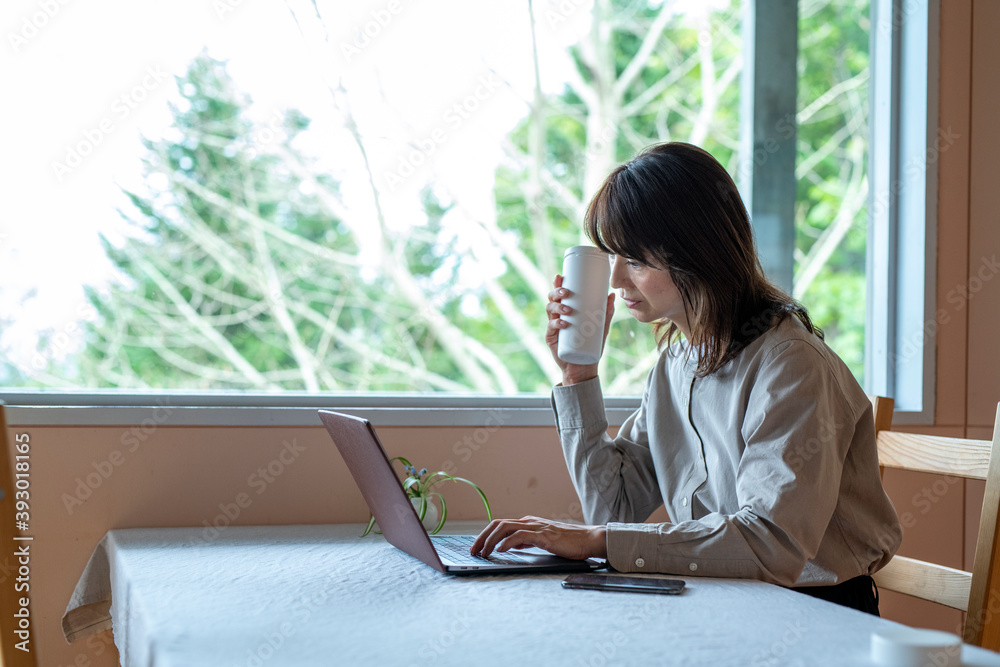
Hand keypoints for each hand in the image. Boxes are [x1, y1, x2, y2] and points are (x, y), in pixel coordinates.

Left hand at [470, 516, 607, 560]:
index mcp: (528, 522)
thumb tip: (511, 544)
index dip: (485, 534)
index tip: (476, 547)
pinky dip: (508, 542)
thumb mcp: (542, 540)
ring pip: (505, 527)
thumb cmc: (568, 542)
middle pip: (498, 524)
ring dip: (491, 540)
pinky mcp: (543, 535)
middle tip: (473, 551)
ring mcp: (536, 527)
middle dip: (482, 537)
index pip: (500, 524)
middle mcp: (529, 521)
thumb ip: (527, 540)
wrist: (588, 539)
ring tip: (483, 552)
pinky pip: (521, 535)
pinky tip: (501, 550)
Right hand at [545, 275, 615, 384]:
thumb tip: (612, 296)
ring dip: (557, 307)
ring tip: (568, 310)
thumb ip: (606, 313)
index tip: (560, 276)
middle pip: (552, 299)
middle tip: (565, 292)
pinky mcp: (551, 338)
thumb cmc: (591, 346)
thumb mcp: (601, 328)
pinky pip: (551, 328)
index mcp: (567, 310)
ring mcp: (553, 327)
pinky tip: (563, 323)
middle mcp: (558, 316)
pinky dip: (556, 324)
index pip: (560, 294)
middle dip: (556, 292)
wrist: (583, 367)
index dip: (557, 284)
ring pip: (550, 310)